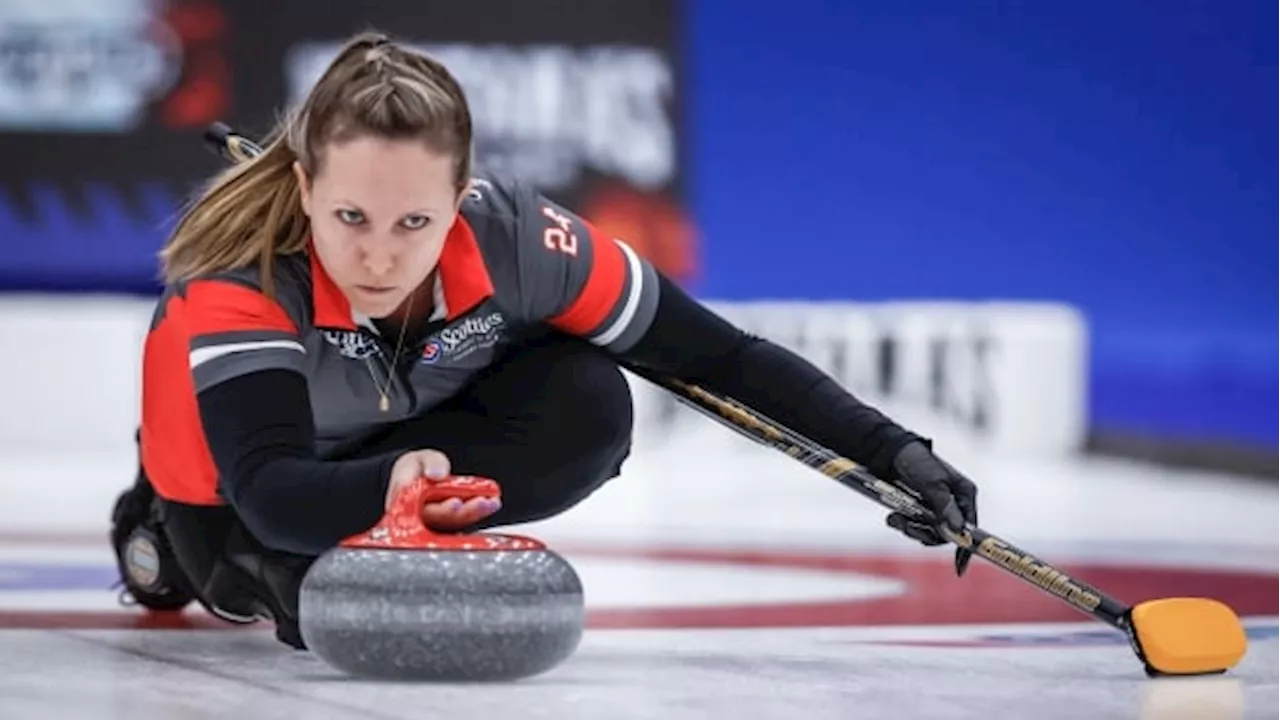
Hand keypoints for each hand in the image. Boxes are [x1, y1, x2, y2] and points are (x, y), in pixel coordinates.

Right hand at [387, 450, 500, 530]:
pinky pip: (464, 520)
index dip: (441, 509)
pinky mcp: (450, 523)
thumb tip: (437, 474)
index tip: (456, 502)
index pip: (423, 511)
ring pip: (456, 522)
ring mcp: (437, 523)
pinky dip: (479, 512)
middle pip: (444, 520)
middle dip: (465, 511)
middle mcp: (422, 519)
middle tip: (482, 501)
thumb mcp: (418, 459)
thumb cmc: (414, 470)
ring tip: (491, 502)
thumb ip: (429, 463)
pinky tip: (491, 504)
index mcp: (407, 505)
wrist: (416, 476)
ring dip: (476, 512)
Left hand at [885, 441, 978, 575]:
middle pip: (946, 533)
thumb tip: (958, 531)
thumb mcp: (932, 483)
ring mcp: (935, 507)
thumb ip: (945, 507)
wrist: (889, 452)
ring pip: (928, 531)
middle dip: (925, 533)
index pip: (970, 527)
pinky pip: (914, 525)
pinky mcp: (919, 508)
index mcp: (964, 494)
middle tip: (908, 526)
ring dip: (911, 528)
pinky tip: (893, 516)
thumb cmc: (916, 462)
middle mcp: (953, 503)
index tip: (959, 566)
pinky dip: (902, 524)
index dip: (965, 546)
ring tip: (896, 518)